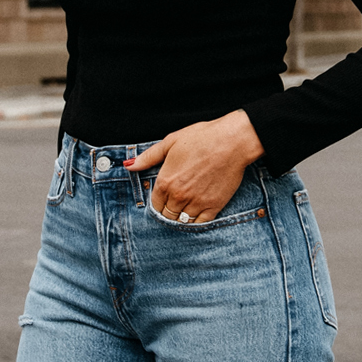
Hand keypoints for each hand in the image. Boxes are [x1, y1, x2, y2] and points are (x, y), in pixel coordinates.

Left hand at [126, 110, 264, 222]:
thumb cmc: (202, 137)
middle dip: (169, 211)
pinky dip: (196, 222)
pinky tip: (197, 215)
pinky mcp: (213, 206)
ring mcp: (196, 203)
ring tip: (185, 210)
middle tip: (174, 206)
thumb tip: (129, 165)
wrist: (233, 141)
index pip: (155, 204)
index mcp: (165, 181)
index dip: (158, 203)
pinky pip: (200, 224)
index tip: (163, 199)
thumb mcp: (170, 142)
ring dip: (181, 218)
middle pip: (167, 215)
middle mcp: (178, 196)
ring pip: (182, 222)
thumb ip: (148, 157)